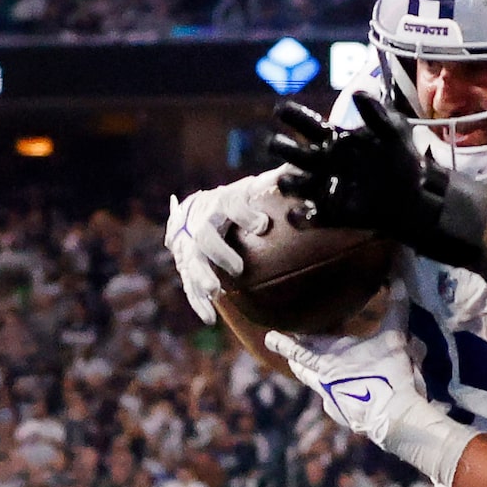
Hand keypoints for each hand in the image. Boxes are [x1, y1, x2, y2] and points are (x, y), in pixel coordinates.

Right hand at [165, 174, 276, 321]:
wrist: (195, 209)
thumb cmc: (234, 202)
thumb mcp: (253, 189)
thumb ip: (275, 182)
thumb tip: (300, 168)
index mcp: (221, 203)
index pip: (232, 204)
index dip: (246, 213)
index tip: (263, 224)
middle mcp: (201, 223)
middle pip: (205, 236)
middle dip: (219, 253)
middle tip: (237, 268)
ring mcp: (190, 245)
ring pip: (192, 262)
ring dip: (203, 278)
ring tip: (215, 292)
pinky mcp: (186, 265)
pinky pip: (189, 284)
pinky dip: (198, 302)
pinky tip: (210, 318)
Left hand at [265, 299, 430, 446]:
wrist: (396, 419)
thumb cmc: (392, 375)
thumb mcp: (397, 339)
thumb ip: (396, 309)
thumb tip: (399, 280)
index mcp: (331, 358)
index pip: (299, 347)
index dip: (284, 341)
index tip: (270, 336)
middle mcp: (324, 380)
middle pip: (301, 368)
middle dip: (293, 359)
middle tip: (284, 352)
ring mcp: (332, 401)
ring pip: (318, 385)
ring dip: (316, 377)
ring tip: (316, 374)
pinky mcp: (344, 416)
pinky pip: (336, 403)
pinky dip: (342, 396)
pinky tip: (353, 396)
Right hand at [269, 96, 486, 264]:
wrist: (418, 194)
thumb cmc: (401, 158)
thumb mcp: (395, 130)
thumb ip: (378, 112)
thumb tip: (358, 94)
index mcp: (334, 140)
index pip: (304, 123)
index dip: (290, 114)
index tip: (280, 109)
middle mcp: (324, 163)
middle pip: (291, 153)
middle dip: (281, 147)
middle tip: (278, 144)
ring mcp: (327, 188)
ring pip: (294, 186)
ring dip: (288, 183)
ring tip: (288, 182)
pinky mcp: (334, 214)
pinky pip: (310, 218)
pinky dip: (301, 218)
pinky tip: (301, 214)